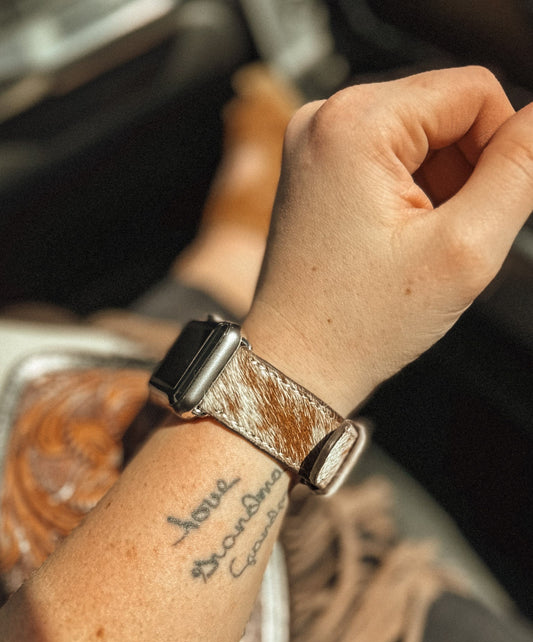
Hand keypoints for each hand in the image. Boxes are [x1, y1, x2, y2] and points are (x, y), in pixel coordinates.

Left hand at [244, 66, 532, 414]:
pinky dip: (411, 193)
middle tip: (450, 236)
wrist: (297, 362)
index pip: (476, 89)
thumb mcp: (463, 248)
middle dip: (466, 170)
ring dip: (441, 185)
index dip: (503, 146)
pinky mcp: (315, 170)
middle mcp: (325, 119)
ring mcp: (314, 145)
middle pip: (444, 110)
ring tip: (420, 245)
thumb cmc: (358, 322)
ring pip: (419, 136)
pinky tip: (400, 240)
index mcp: (355, 123)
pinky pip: (388, 159)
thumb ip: (518, 171)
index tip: (489, 207)